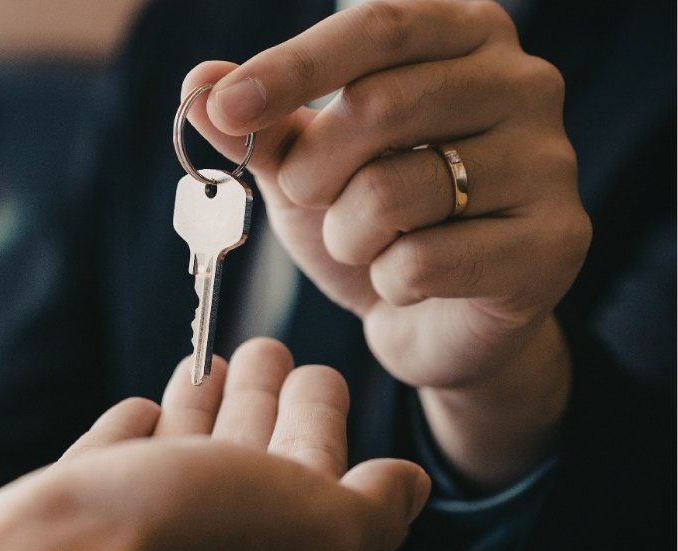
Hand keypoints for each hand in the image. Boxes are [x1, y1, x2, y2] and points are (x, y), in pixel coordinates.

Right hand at [0, 338, 430, 550]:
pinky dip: (128, 436)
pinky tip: (140, 408)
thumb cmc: (184, 546)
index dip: (322, 423)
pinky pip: (110, 468)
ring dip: (200, 410)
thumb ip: (373, 511)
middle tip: (267, 348)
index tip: (318, 370)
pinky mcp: (65, 520)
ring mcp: (128, 540)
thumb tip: (412, 486)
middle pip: (245, 466)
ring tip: (210, 361)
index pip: (312, 480)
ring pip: (179, 462)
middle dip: (262, 404)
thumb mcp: (317, 532)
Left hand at [182, 0, 590, 489]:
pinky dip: (387, 280)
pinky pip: (424, 260)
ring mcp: (550, 162)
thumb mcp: (305, 164)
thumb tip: (197, 80)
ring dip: (344, 233)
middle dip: (311, 168)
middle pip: (380, 104)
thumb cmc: (373, 221)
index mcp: (466, 35)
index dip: (292, 67)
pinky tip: (406, 281)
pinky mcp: (556, 242)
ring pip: (395, 190)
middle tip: (304, 197)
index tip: (224, 108)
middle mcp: (523, 83)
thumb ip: (259, 123)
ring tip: (362, 243)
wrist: (436, 319)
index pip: (375, 27)